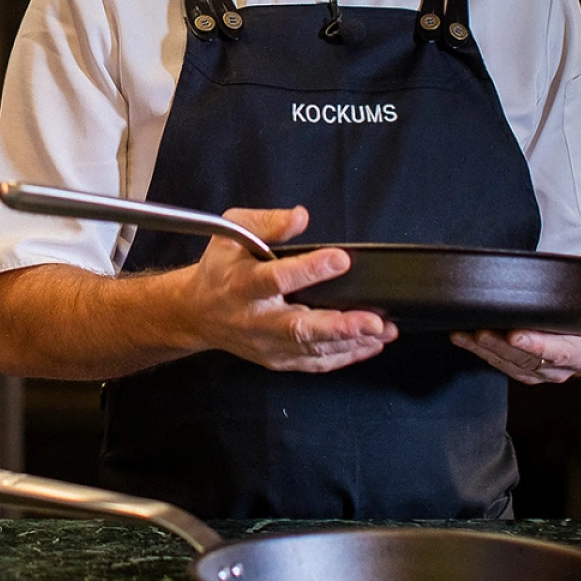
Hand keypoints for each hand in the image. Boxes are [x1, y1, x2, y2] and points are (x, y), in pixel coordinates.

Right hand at [187, 204, 397, 372]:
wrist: (197, 312)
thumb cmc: (220, 267)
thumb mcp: (232, 231)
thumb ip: (267, 222)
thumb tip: (300, 217)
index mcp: (241, 283)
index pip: (276, 278)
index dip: (309, 270)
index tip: (341, 259)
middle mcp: (254, 318)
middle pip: (298, 328)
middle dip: (339, 326)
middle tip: (373, 320)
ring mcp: (266, 344)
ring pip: (312, 349)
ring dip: (351, 342)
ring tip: (383, 329)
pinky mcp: (277, 359)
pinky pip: (315, 363)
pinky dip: (344, 356)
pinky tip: (369, 344)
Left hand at [450, 243, 580, 383]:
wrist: (580, 334)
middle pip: (559, 353)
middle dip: (535, 345)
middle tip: (514, 334)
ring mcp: (555, 369)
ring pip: (528, 364)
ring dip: (501, 350)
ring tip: (479, 334)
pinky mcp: (531, 372)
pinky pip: (506, 365)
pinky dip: (483, 353)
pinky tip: (464, 338)